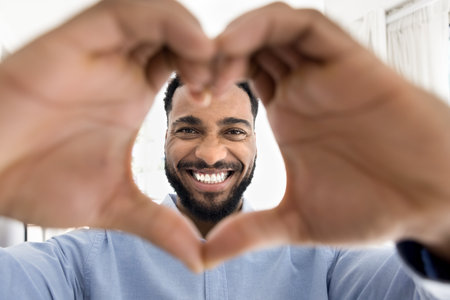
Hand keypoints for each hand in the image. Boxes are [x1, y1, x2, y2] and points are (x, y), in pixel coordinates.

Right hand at [0, 0, 214, 271]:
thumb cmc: (39, 183)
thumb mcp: (115, 205)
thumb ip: (160, 225)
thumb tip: (199, 260)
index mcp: (134, 95)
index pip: (188, 65)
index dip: (217, 75)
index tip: (229, 104)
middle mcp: (121, 67)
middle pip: (182, 36)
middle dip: (214, 54)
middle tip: (226, 85)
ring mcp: (100, 51)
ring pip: (161, 16)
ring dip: (195, 38)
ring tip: (208, 75)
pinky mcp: (75, 39)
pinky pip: (126, 12)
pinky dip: (168, 22)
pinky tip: (192, 50)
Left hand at [204, 3, 449, 266]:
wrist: (430, 203)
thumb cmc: (371, 206)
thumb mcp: (296, 221)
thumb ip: (250, 231)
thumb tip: (205, 255)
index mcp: (287, 114)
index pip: (240, 76)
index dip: (207, 79)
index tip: (187, 100)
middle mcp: (302, 87)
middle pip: (250, 47)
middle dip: (214, 55)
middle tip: (192, 80)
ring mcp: (324, 72)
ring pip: (272, 28)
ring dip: (236, 37)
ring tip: (213, 66)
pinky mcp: (350, 61)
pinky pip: (306, 26)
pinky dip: (268, 25)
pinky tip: (240, 45)